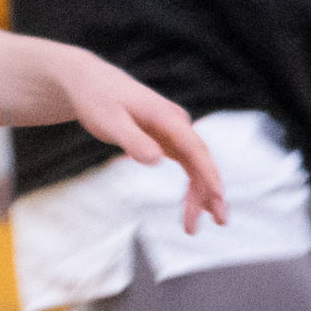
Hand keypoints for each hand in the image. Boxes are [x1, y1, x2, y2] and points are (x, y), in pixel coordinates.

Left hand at [45, 47, 230, 223]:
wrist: (90, 84)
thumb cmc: (98, 100)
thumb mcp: (109, 122)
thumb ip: (133, 140)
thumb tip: (156, 160)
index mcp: (167, 117)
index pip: (195, 148)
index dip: (209, 173)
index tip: (218, 196)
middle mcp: (177, 123)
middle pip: (201, 161)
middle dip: (211, 192)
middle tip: (219, 222)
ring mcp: (174, 132)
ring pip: (196, 166)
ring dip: (200, 195)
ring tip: (194, 227)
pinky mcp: (167, 140)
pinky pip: (187, 165)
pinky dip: (191, 186)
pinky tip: (192, 206)